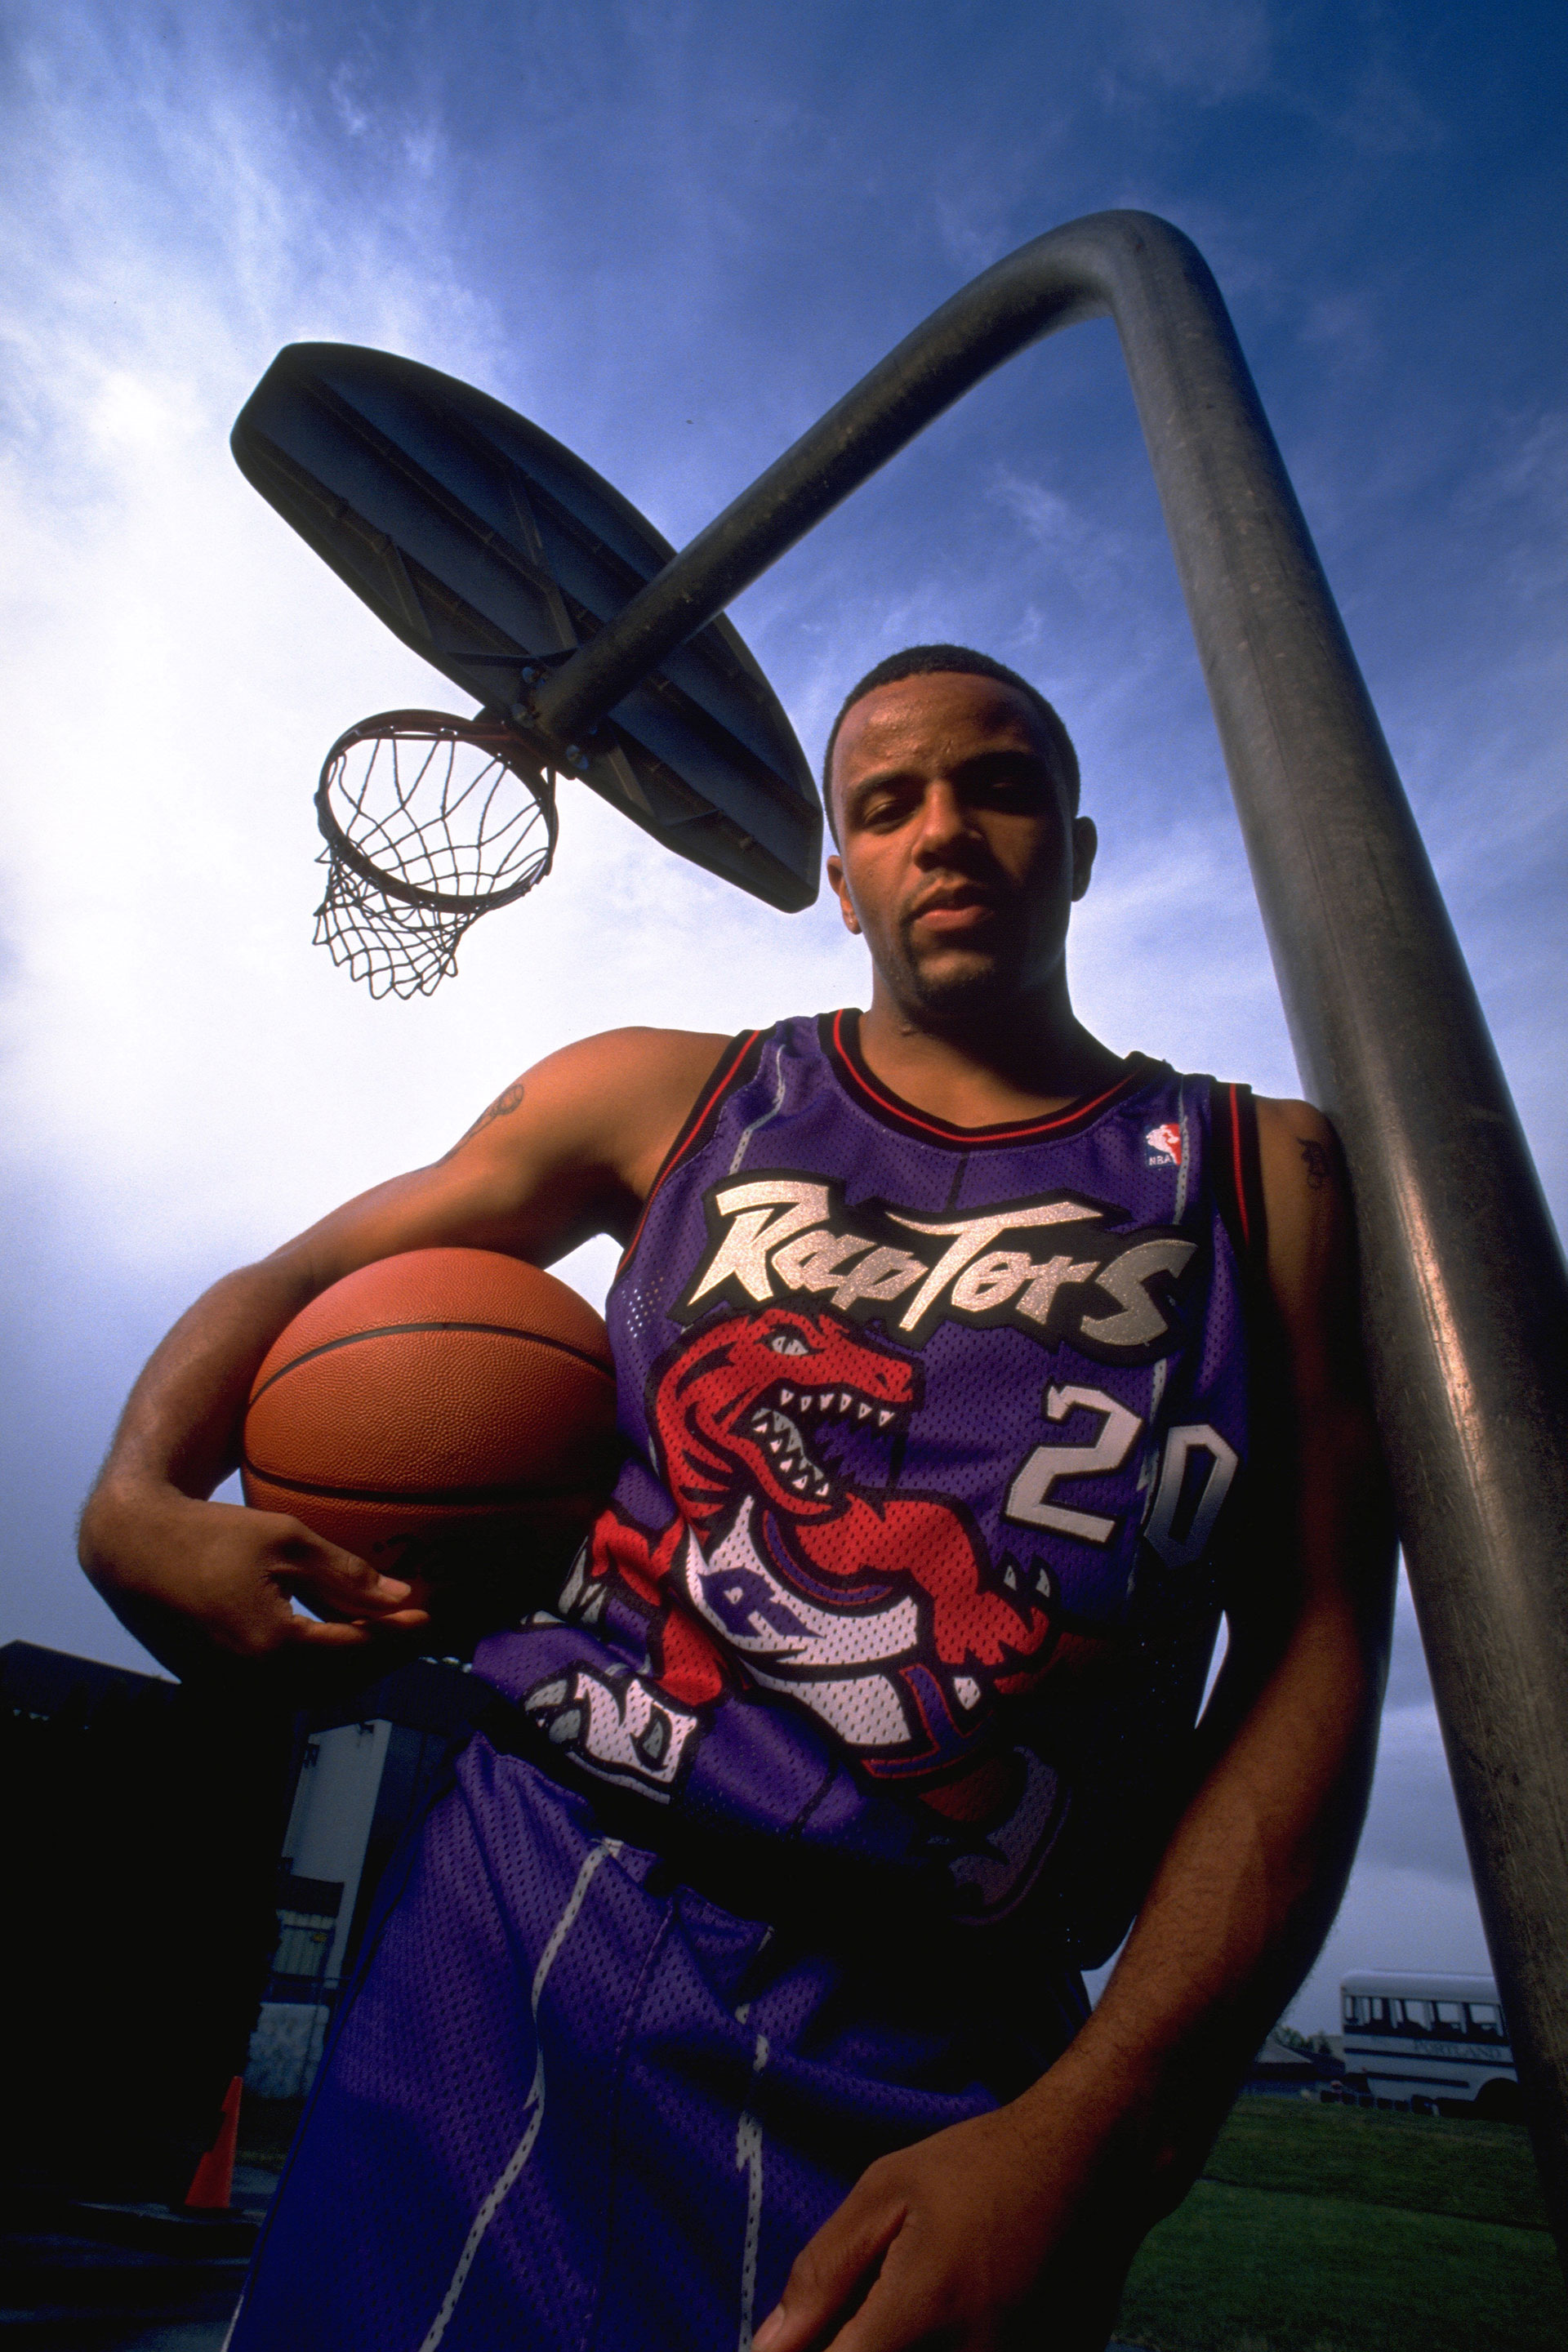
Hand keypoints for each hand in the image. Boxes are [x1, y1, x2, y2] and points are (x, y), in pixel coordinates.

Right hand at [81, 1483, 430, 1670]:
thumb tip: (400, 1597)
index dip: (399, 1635)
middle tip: (416, 1632)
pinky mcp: (219, 1688)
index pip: (356, 1649)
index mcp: (271, 1644)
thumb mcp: (285, 1539)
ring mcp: (233, 1691)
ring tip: (387, 1637)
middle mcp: (252, 1681)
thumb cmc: (210, 1534)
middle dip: (384, 1658)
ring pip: (315, 1692)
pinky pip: (285, 1690)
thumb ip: (346, 1574)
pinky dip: (320, 1672)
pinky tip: (341, 1643)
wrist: (134, 1551)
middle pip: (341, 1681)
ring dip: (355, 1669)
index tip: (430, 1616)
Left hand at [754, 2098, 1132, 2351]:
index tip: (805, 2343)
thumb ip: (823, 2275)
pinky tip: (959, 2313)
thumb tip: (765, 2347)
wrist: (1096, 2164)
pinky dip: (954, 2350)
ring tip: (917, 2302)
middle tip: (872, 2311)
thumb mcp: (887, 2192)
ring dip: (904, 2348)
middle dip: (862, 2348)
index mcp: (921, 2314)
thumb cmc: (981, 2166)